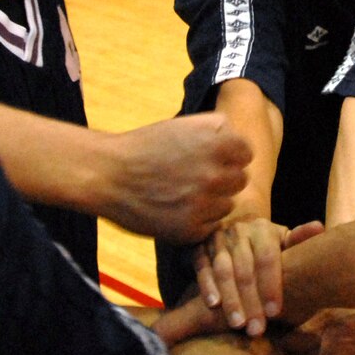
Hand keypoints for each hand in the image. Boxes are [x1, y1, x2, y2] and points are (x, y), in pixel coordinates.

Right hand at [102, 114, 251, 241]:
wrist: (108, 174)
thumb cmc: (146, 146)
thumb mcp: (184, 125)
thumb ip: (218, 131)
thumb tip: (242, 145)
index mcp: (217, 143)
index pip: (246, 154)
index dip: (230, 155)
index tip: (212, 157)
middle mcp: (214, 173)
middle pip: (240, 180)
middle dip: (223, 178)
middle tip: (196, 177)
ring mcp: (203, 204)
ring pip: (227, 205)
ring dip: (212, 201)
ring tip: (183, 193)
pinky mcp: (190, 229)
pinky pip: (210, 225)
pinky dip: (198, 220)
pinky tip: (176, 209)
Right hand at [154, 221, 321, 345]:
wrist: (238, 236)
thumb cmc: (268, 248)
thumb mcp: (284, 243)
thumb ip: (299, 240)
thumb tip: (319, 228)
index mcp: (263, 229)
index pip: (267, 258)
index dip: (271, 286)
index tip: (276, 313)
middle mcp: (239, 231)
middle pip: (245, 269)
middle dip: (251, 301)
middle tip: (256, 329)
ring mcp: (217, 239)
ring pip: (223, 270)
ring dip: (230, 299)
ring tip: (238, 324)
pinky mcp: (199, 248)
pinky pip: (201, 267)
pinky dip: (206, 286)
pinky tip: (213, 305)